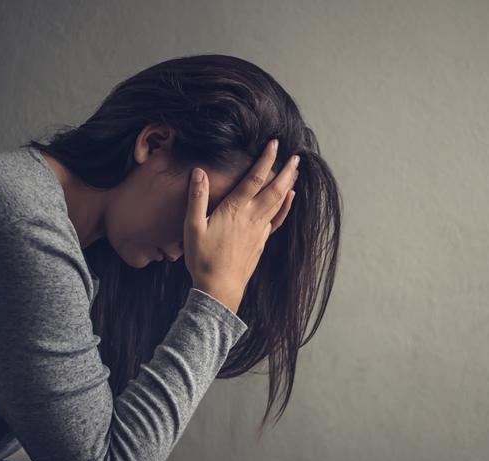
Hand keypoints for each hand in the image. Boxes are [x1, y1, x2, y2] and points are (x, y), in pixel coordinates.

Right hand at [183, 139, 298, 312]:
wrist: (219, 288)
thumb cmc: (203, 258)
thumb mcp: (193, 227)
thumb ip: (197, 198)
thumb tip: (199, 172)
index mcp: (235, 210)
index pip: (255, 178)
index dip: (266, 159)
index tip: (274, 144)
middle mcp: (251, 217)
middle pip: (274, 189)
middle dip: (286, 171)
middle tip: (296, 156)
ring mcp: (259, 230)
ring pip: (278, 202)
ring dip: (288, 185)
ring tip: (296, 171)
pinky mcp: (261, 241)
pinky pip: (277, 219)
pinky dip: (285, 206)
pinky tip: (290, 198)